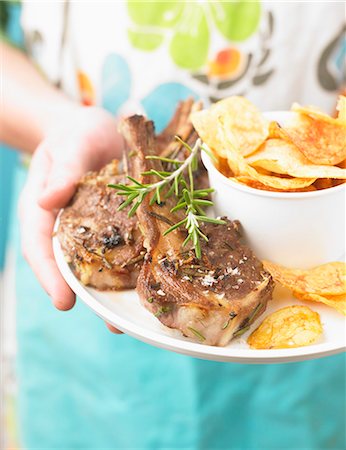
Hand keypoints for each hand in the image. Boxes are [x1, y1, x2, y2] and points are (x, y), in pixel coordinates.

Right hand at [19, 106, 122, 332]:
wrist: (98, 132)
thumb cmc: (76, 135)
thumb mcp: (69, 145)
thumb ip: (62, 171)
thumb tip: (45, 201)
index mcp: (46, 213)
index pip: (41, 249)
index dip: (51, 277)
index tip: (64, 301)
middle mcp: (70, 229)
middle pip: (74, 268)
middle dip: (93, 297)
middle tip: (113, 326)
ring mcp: (96, 231)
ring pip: (102, 266)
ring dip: (119, 292)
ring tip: (137, 320)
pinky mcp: (120, 226)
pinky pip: (126, 249)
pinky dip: (137, 266)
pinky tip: (154, 281)